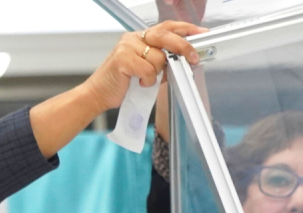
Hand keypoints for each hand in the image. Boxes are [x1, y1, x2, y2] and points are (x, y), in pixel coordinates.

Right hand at [78, 21, 207, 111]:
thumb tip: (187, 60)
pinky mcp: (122, 59)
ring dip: (157, 74)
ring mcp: (127, 47)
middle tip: (194, 58)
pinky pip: (148, 70)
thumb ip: (164, 62)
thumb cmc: (125, 83)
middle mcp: (134, 38)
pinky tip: (138, 83)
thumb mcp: (149, 70)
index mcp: (141, 38)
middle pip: (165, 36)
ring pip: (158, 57)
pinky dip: (148, 81)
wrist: (100, 94)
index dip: (186, 29)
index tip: (202, 33)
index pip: (167, 27)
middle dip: (183, 47)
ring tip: (145, 80)